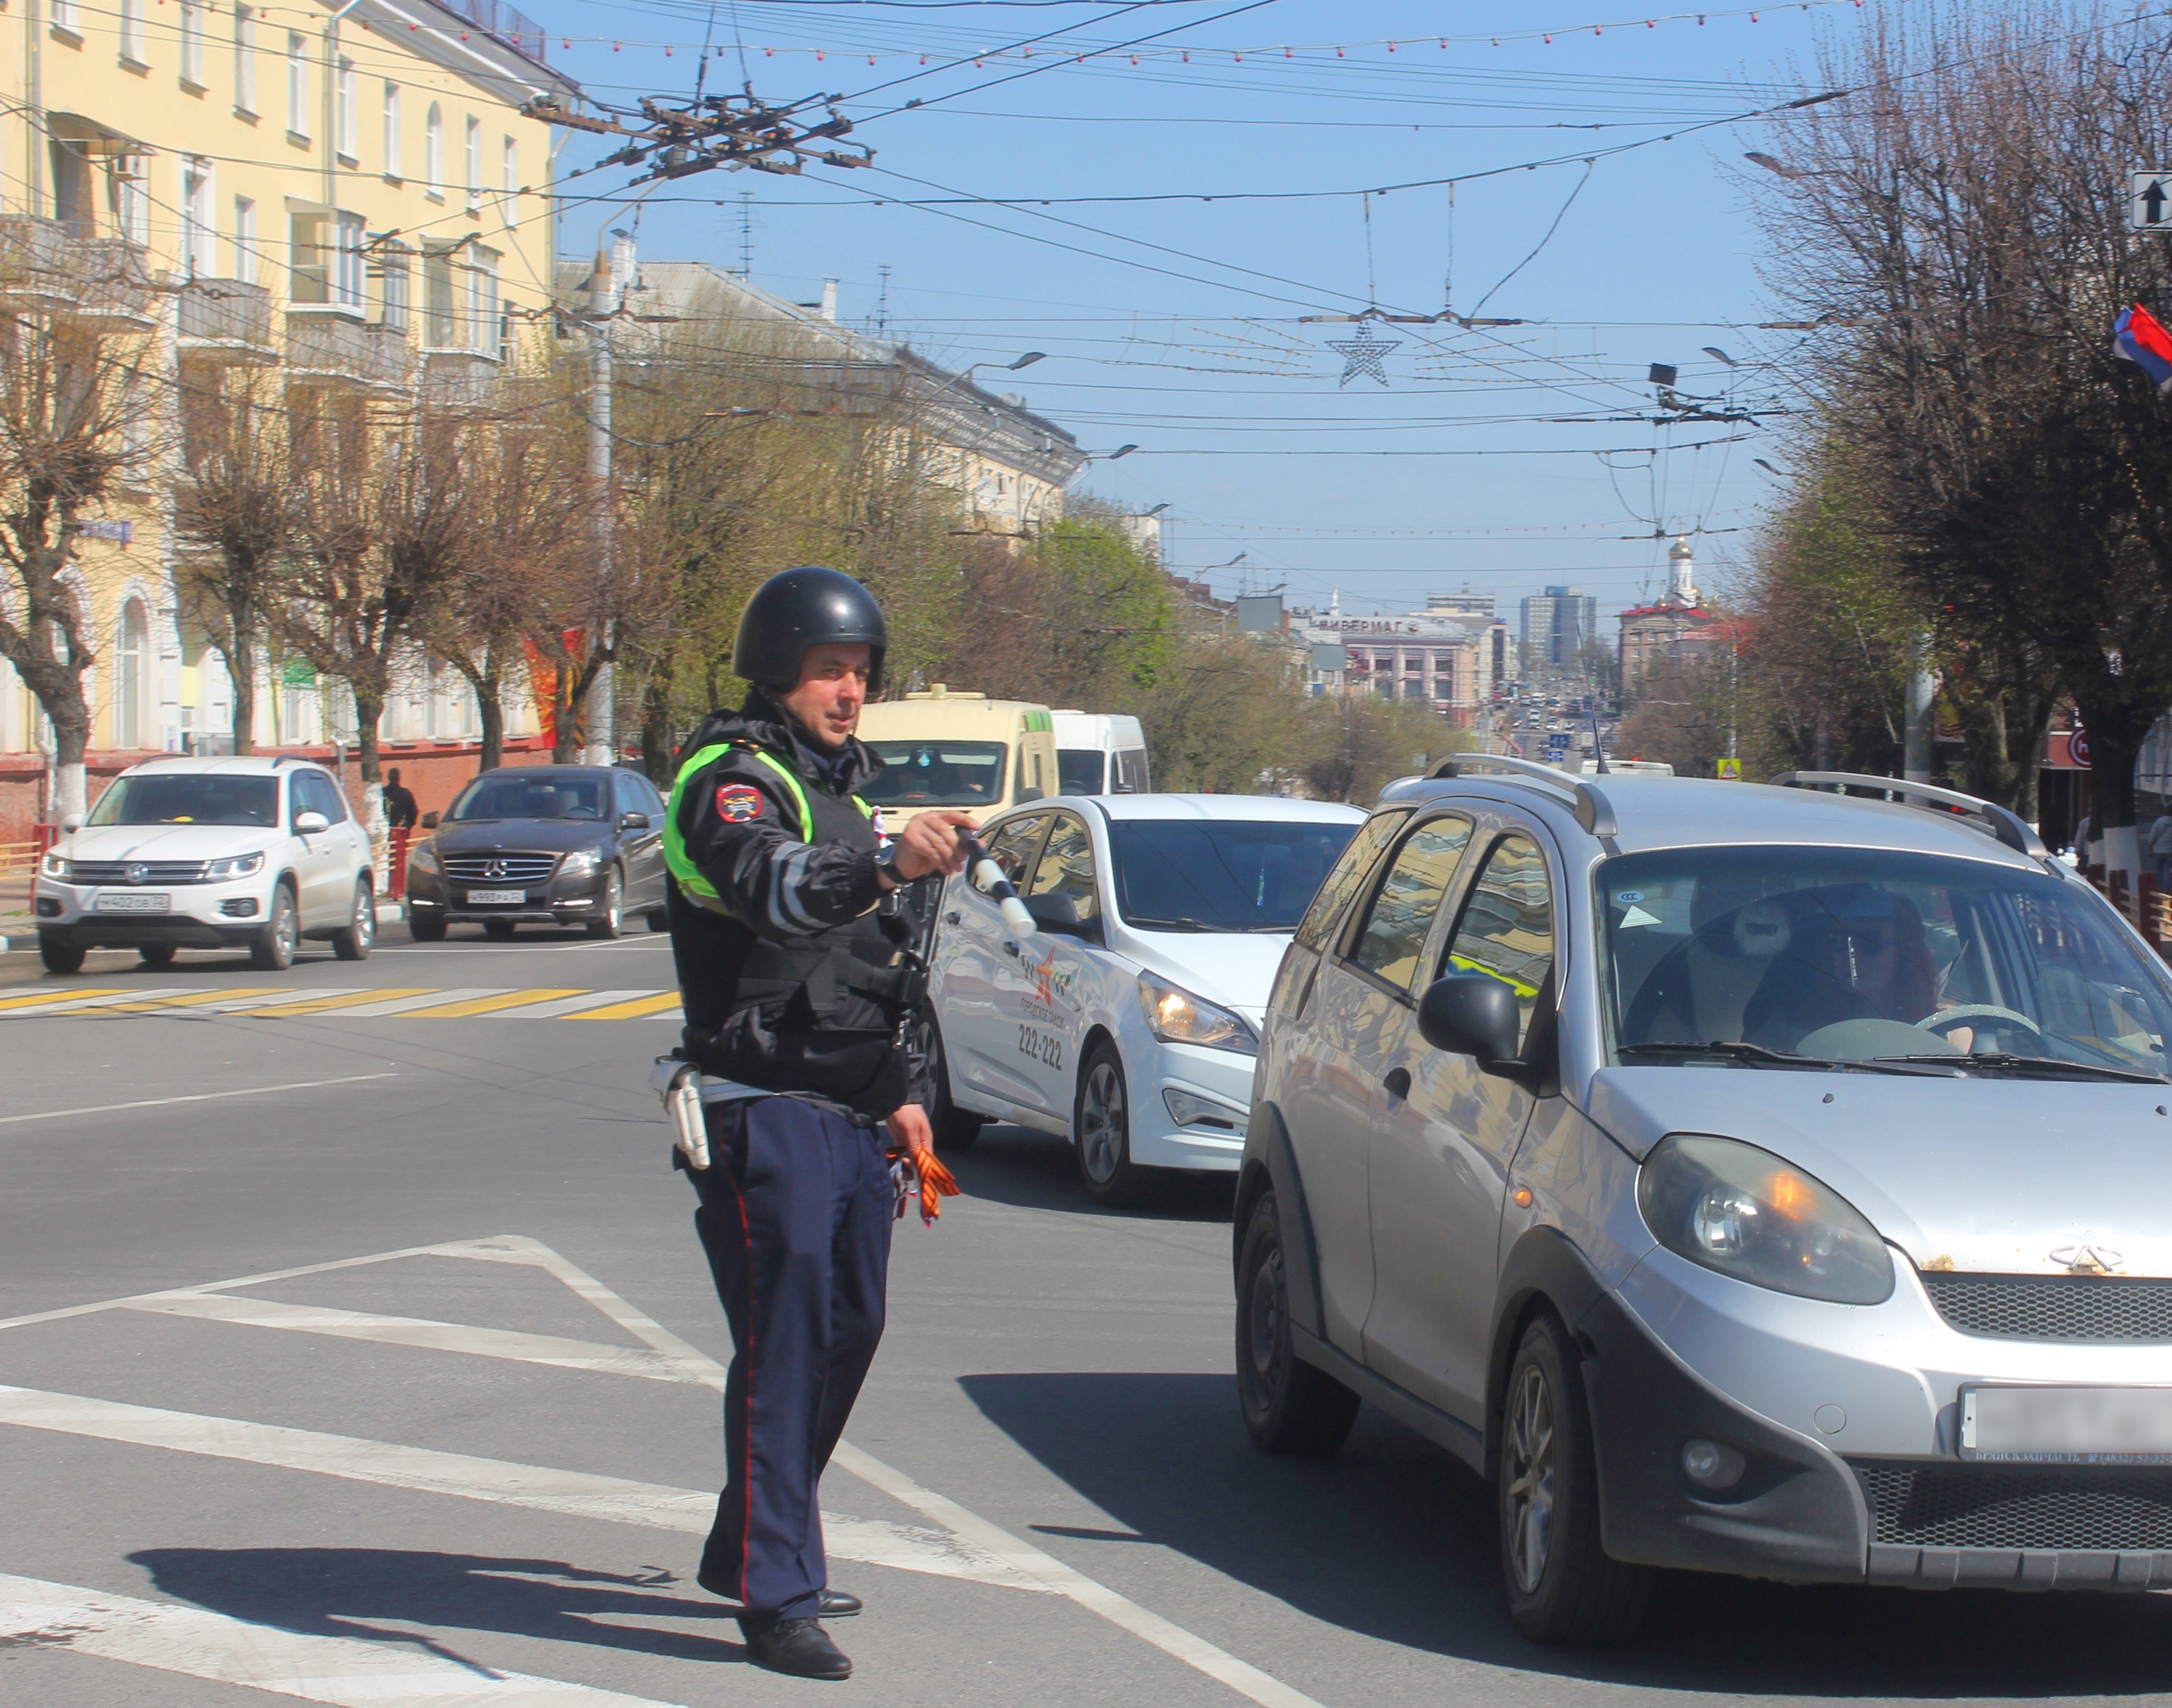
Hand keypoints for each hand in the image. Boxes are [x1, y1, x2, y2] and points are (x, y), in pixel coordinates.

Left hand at [884, 1102, 960, 1222]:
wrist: (893, 1098)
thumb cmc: (905, 1112)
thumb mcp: (910, 1129)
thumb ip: (914, 1145)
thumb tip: (917, 1163)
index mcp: (926, 1141)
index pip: (928, 1161)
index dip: (923, 1171)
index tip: (914, 1177)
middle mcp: (919, 1144)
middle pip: (918, 1164)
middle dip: (910, 1170)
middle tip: (900, 1167)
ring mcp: (909, 1143)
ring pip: (909, 1161)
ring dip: (902, 1166)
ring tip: (894, 1166)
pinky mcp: (900, 1141)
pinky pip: (900, 1155)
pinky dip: (897, 1160)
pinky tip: (891, 1163)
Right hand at [888, 810, 978, 882]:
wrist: (902, 864)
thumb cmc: (922, 854)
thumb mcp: (944, 847)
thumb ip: (959, 844)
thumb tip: (978, 844)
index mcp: (934, 816)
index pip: (953, 814)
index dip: (965, 820)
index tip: (976, 827)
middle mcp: (924, 818)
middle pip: (946, 829)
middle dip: (957, 846)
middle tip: (963, 859)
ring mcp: (916, 827)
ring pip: (939, 842)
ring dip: (950, 857)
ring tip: (955, 867)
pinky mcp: (910, 838)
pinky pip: (931, 851)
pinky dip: (940, 862)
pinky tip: (945, 869)